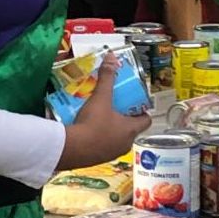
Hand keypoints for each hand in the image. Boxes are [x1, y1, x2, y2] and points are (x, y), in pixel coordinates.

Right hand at [57, 55, 151, 169]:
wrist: (73, 149)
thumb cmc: (93, 123)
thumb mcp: (100, 97)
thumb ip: (107, 78)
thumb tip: (112, 57)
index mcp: (131, 129)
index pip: (146, 120)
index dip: (142, 111)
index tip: (134, 103)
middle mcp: (125, 143)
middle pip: (130, 129)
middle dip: (124, 119)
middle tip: (114, 107)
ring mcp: (112, 153)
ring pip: (117, 139)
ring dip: (111, 130)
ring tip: (99, 117)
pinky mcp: (98, 160)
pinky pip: (102, 147)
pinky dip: (98, 139)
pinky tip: (87, 130)